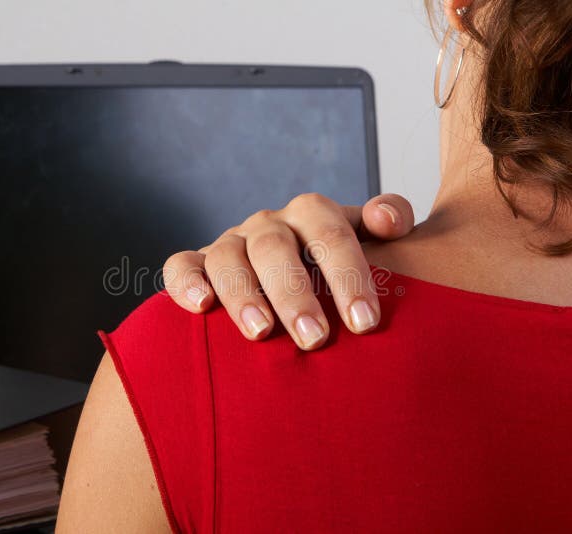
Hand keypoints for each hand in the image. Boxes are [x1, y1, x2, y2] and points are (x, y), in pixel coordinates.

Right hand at [163, 193, 414, 349]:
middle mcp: (268, 224)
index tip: (365, 323)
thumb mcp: (368, 240)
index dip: (348, 274)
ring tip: (261, 334)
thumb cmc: (336, 268)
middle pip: (275, 248)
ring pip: (228, 258)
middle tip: (314, 340)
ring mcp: (230, 243)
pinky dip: (186, 282)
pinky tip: (201, 307)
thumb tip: (390, 221)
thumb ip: (388, 220)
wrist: (293, 273)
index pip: (330, 233)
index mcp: (311, 214)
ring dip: (243, 295)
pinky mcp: (197, 265)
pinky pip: (181, 265)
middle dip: (294, 294)